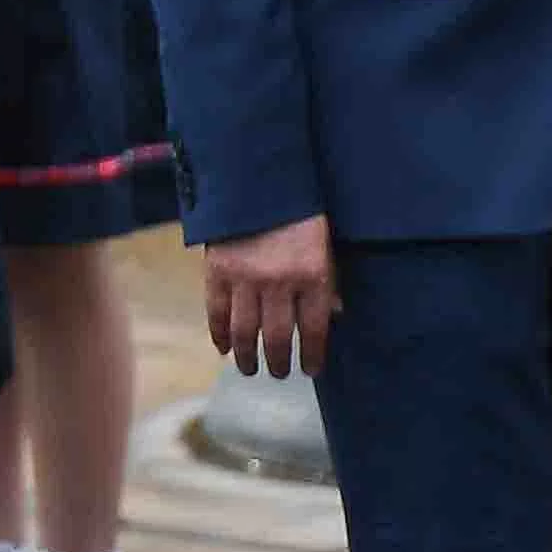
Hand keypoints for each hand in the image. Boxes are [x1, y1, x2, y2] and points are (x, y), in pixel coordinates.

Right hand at [204, 213, 336, 377]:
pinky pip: (217, 311)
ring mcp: (245, 278)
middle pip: (279, 336)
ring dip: (247, 356)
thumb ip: (329, 281)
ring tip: (250, 369)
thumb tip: (335, 315)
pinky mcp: (217, 271)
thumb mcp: (325, 244)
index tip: (311, 370)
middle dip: (280, 361)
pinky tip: (223, 347)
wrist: (255, 178)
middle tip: (280, 373)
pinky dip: (219, 333)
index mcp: (313, 275)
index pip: (314, 329)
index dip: (313, 355)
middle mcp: (280, 283)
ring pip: (246, 331)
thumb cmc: (298, 212)